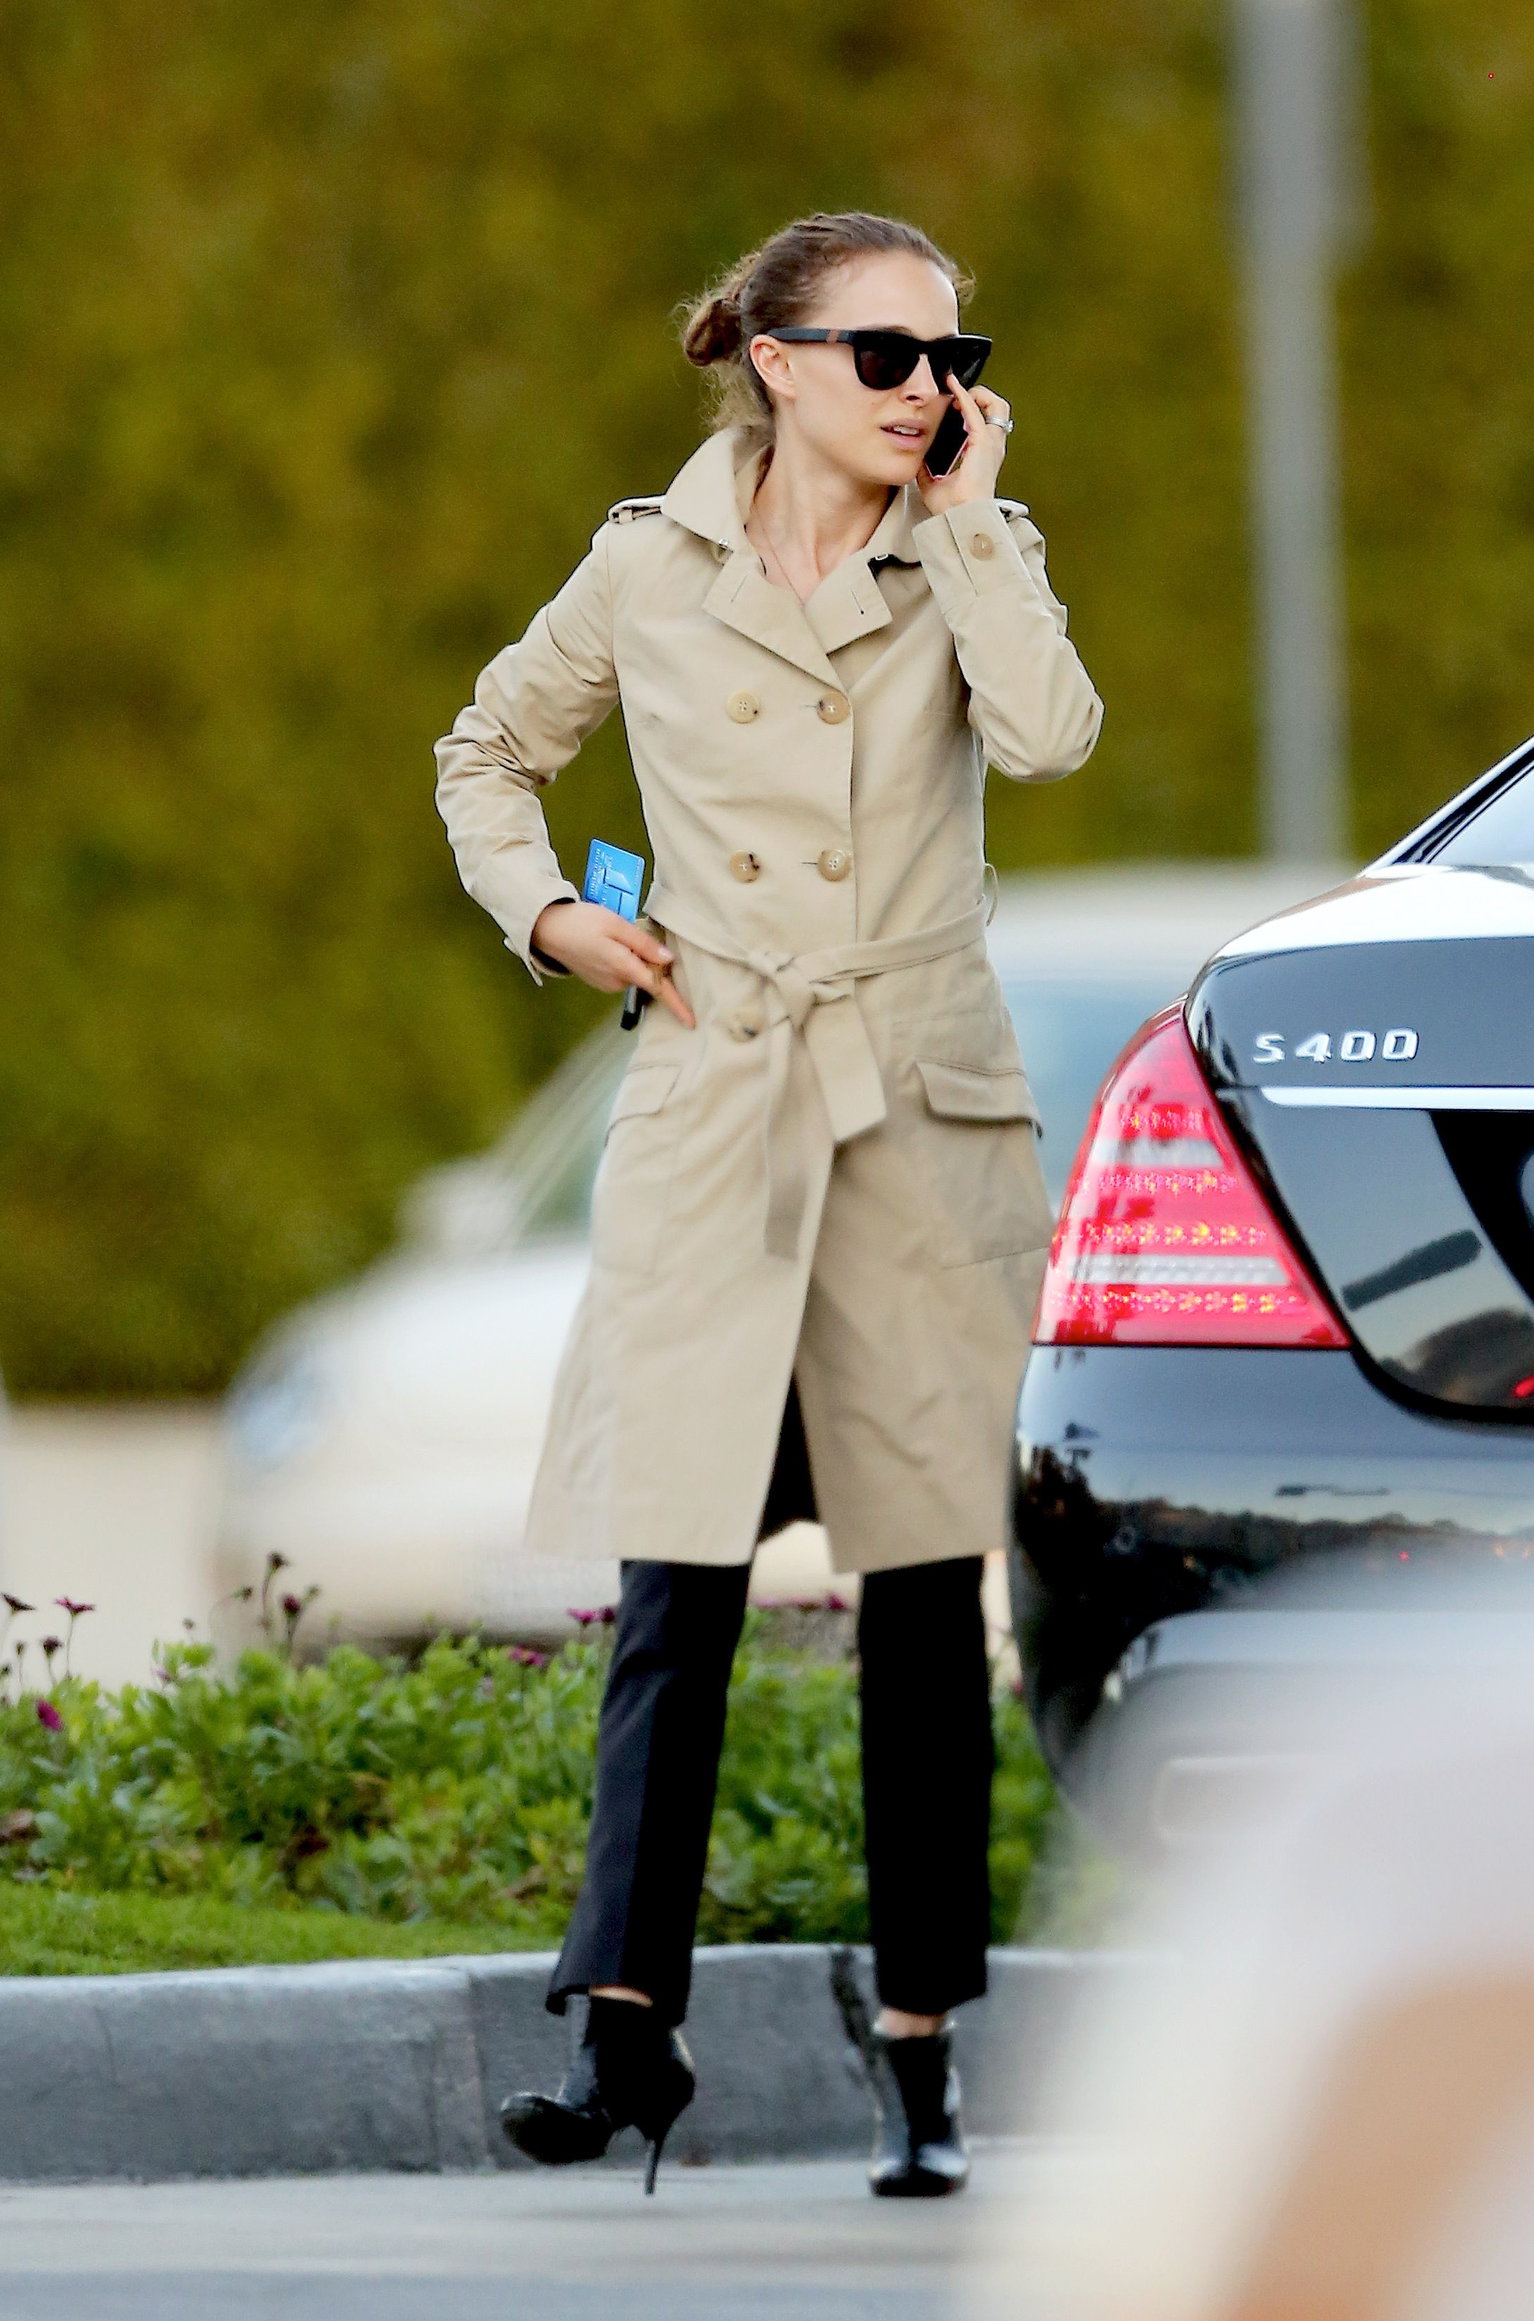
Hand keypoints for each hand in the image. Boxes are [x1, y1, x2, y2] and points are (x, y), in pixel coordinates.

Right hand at [531, 900, 695, 1027]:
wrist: (547, 929)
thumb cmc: (581, 922)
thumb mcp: (616, 925)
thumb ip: (643, 943)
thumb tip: (668, 960)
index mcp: (624, 968)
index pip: (657, 990)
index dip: (676, 1005)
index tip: (691, 1022)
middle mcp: (617, 981)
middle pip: (647, 976)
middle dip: (651, 960)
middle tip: (635, 932)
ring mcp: (607, 983)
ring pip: (634, 973)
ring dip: (635, 958)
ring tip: (615, 935)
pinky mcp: (599, 980)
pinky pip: (622, 972)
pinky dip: (623, 960)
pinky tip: (608, 944)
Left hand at [917, 377, 1012, 514]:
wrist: (959, 517)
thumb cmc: (952, 508)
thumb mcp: (933, 483)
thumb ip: (927, 469)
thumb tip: (916, 460)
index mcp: (983, 457)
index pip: (983, 423)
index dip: (970, 409)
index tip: (952, 402)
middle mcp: (991, 448)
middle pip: (998, 410)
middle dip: (981, 396)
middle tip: (958, 395)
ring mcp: (991, 444)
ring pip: (996, 405)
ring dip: (978, 393)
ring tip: (958, 390)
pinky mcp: (983, 442)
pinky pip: (976, 410)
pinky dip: (964, 395)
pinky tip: (953, 387)